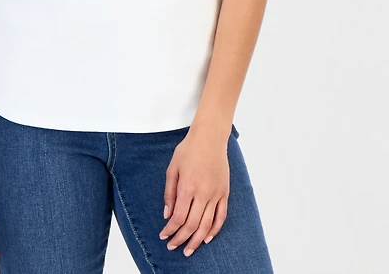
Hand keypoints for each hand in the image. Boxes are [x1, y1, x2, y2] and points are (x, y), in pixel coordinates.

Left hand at [158, 127, 229, 256]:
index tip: (164, 236)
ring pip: (207, 225)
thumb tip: (167, 215)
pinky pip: (221, 216)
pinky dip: (214, 230)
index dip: (170, 230)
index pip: (178, 217)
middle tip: (173, 247)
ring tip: (189, 249)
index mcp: (188, 186)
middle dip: (181, 239)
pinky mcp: (225, 192)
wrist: (209, 138)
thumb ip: (169, 193)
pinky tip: (207, 238)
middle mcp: (203, 193)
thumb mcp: (172, 168)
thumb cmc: (188, 150)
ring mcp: (216, 194)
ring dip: (197, 240)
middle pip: (192, 225)